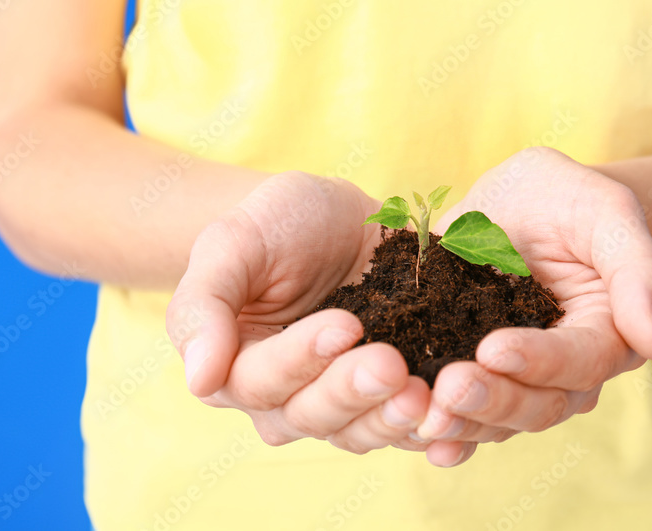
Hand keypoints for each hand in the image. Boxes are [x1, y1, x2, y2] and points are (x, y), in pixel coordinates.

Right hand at [166, 171, 430, 453]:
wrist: (339, 219)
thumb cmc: (278, 222)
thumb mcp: (234, 241)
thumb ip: (205, 305)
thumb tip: (198, 380)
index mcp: (234, 366)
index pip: (260, 380)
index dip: (302, 358)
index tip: (345, 324)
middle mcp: (284, 398)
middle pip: (312, 416)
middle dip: (353, 392)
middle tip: (392, 365)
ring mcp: (340, 401)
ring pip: (359, 431)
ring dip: (392, 418)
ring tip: (426, 395)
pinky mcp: (388, 397)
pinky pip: (406, 427)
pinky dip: (431, 429)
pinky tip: (453, 415)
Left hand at [415, 147, 651, 465]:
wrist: (518, 201)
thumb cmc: (567, 198)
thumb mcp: (605, 211)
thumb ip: (637, 270)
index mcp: (608, 334)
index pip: (580, 361)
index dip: (539, 360)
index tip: (492, 348)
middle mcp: (567, 372)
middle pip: (539, 405)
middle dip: (494, 399)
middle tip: (449, 386)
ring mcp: (520, 381)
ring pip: (499, 421)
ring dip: (463, 422)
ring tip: (423, 412)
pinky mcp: (478, 377)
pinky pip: (465, 417)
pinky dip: (445, 432)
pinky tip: (417, 436)